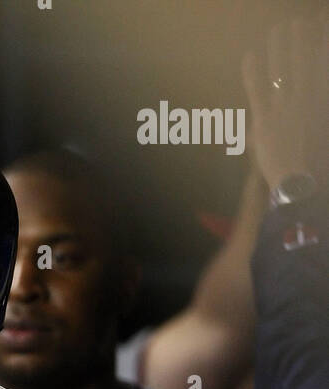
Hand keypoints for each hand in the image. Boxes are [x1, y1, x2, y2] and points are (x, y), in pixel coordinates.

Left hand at [242, 19, 328, 191]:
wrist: (301, 184)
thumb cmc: (316, 161)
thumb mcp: (322, 129)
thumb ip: (318, 106)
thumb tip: (314, 92)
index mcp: (322, 98)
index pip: (323, 61)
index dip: (321, 42)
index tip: (320, 27)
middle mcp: (308, 96)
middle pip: (305, 57)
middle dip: (301, 37)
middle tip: (297, 23)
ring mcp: (286, 106)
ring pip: (283, 67)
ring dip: (280, 45)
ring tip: (278, 29)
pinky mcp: (266, 119)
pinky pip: (257, 89)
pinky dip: (252, 71)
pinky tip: (249, 55)